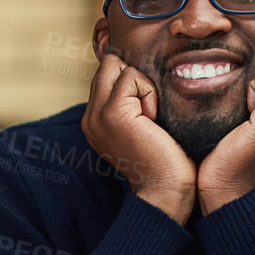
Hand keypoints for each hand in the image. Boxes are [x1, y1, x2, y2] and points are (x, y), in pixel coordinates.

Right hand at [81, 53, 195, 223]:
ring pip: (117, 67)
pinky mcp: (112, 113)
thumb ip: (134, 103)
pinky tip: (154, 117)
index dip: (132, 79)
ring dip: (142, 84)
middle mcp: (89, 116)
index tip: (149, 108)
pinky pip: (130, 77)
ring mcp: (97, 115)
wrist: (165, 189)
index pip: (107, 74)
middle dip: (134, 75)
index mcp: (94, 120)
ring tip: (152, 115)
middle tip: (151, 107)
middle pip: (108, 65)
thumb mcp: (142, 127)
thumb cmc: (165, 160)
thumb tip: (143, 73)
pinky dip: (148, 91)